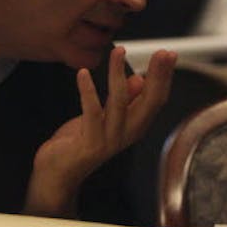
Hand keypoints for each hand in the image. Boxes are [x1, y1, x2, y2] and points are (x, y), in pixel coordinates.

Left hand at [26, 46, 177, 216]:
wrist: (58, 174)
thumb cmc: (79, 143)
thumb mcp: (105, 117)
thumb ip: (125, 101)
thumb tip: (139, 80)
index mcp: (133, 126)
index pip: (156, 100)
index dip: (164, 77)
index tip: (168, 55)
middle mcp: (126, 134)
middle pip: (148, 102)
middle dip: (157, 75)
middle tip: (161, 53)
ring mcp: (109, 139)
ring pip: (119, 103)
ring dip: (119, 74)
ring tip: (118, 51)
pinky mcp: (90, 143)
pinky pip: (91, 113)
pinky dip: (88, 91)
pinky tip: (83, 74)